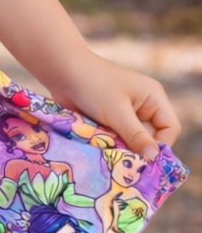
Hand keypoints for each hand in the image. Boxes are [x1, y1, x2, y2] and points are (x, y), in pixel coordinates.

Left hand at [50, 55, 179, 160]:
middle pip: (150, 138)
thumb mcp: (117, 112)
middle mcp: (143, 106)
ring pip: (131, 142)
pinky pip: (116, 140)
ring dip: (121, 148)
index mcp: (153, 98)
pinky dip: (109, 145)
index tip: (145, 158)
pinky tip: (99, 148)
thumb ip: (136, 136)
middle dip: (137, 149)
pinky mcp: (109, 121)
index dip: (161, 144)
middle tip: (125, 161)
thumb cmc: (93, 85)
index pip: (170, 128)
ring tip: (109, 152)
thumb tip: (154, 158)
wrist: (62, 72)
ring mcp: (125, 114)